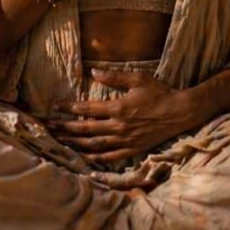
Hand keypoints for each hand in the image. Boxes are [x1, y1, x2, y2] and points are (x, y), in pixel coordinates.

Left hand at [44, 69, 203, 166]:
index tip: (54, 106)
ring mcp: (125, 140)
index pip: (86, 109)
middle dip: (65, 128)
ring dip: (74, 143)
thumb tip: (93, 72)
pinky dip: (95, 158)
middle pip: (85, 130)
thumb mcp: (138, 79)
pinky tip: (83, 157)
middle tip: (48, 127)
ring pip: (94, 145)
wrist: (180, 112)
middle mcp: (118, 126)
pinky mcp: (133, 149)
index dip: (68, 108)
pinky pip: (110, 157)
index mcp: (118, 108)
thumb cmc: (159, 92)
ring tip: (59, 141)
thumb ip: (114, 77)